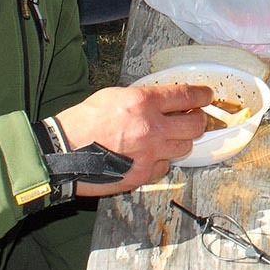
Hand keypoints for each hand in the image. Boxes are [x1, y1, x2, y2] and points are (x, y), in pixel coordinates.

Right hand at [53, 83, 212, 194]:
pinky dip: (161, 161)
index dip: (202, 95)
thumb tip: (166, 101)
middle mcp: (151, 128)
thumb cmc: (83, 122)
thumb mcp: (115, 96)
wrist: (62, 152)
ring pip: (184, 147)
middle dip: (198, 120)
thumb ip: (144, 98)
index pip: (186, 96)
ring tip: (167, 137)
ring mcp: (149, 154)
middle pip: (195, 125)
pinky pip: (165, 167)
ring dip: (179, 141)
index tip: (207, 96)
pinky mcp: (143, 174)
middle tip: (193, 118)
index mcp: (144, 102)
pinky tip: (149, 155)